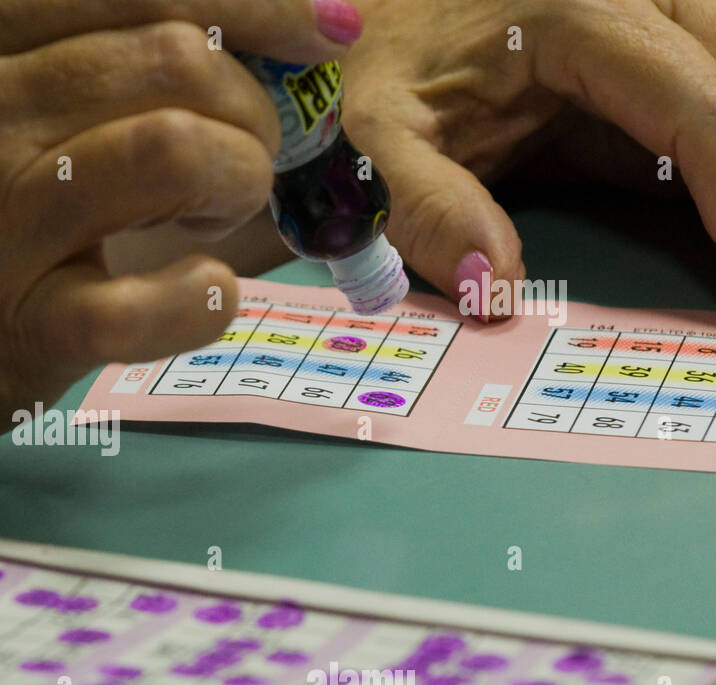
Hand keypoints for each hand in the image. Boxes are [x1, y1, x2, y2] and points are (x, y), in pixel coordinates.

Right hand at [0, 0, 359, 476]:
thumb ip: (31, 48)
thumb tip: (198, 43)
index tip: (327, 24)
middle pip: (176, 57)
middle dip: (252, 103)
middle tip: (251, 149)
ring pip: (178, 150)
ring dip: (240, 176)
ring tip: (222, 208)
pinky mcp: (11, 331)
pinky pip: (158, 299)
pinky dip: (212, 295)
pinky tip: (204, 294)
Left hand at [340, 0, 715, 313]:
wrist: (369, 22)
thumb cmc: (372, 68)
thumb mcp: (373, 138)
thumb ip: (428, 209)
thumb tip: (493, 289)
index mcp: (578, 12)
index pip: (692, 93)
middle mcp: (632, 0)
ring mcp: (647, 23)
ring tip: (708, 232)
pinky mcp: (644, 62)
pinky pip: (700, 104)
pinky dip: (704, 157)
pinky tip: (699, 216)